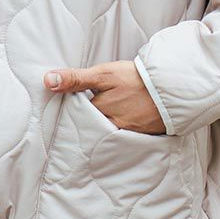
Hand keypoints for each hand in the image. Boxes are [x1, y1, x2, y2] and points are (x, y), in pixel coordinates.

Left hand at [43, 62, 165, 134]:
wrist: (172, 86)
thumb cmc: (135, 78)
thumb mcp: (103, 74)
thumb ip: (75, 79)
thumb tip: (47, 81)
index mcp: (99, 113)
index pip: (77, 119)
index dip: (71, 116)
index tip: (66, 116)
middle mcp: (111, 128)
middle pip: (91, 133)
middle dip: (84, 131)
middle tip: (76, 131)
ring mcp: (127, 136)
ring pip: (106, 139)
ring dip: (99, 137)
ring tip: (92, 136)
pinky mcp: (141, 139)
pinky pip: (124, 144)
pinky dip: (117, 142)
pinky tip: (113, 140)